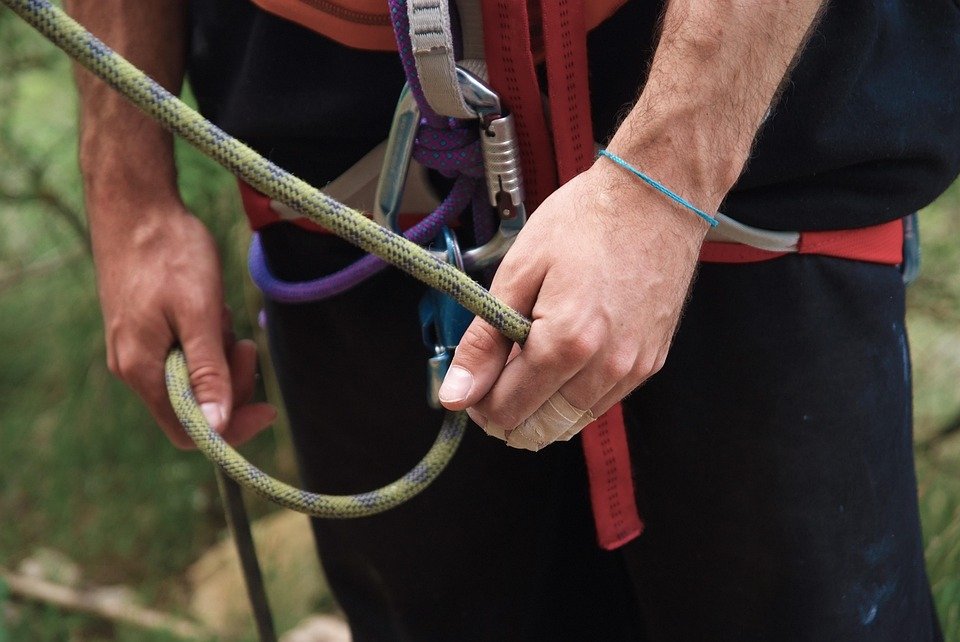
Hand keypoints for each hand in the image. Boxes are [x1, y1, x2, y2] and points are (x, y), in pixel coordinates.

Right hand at [93, 199, 275, 448]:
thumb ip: (208, 372)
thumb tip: (216, 428)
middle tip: (248, 343)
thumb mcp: (199, 313)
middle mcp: (134, 367)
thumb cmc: (167, 252)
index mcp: (142, 370)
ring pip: (194, 376)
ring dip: (221, 355)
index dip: (231, 428)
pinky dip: (207, 338)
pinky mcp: (146, 330)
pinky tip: (211, 307)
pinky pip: (185, 352)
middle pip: (195, 405)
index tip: (268, 407)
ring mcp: (138, 348)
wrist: (135, 204)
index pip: (190, 430)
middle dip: (231, 381)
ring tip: (224, 313)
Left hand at [438, 159, 708, 450]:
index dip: (479, 404)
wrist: (656, 196)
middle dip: (506, 416)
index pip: (509, 410)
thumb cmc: (588, 221)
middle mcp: (605, 366)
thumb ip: (485, 342)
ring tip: (524, 366)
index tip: (471, 385)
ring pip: (571, 424)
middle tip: (491, 382)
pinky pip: (600, 403)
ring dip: (540, 410)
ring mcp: (633, 368)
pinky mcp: (651, 363)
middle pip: (540, 430)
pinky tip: (560, 363)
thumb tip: (456, 394)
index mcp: (566, 342)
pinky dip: (571, 398)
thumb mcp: (518, 272)